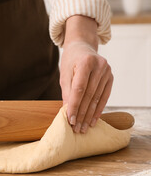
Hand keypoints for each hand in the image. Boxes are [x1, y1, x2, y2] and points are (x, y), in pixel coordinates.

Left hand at [60, 16, 112, 133]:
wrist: (82, 47)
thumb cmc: (70, 61)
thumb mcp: (65, 73)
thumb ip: (67, 91)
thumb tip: (69, 111)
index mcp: (86, 62)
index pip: (80, 88)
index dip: (75, 105)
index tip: (70, 119)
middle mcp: (100, 66)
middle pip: (89, 95)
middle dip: (82, 113)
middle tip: (77, 128)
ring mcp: (107, 71)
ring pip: (97, 98)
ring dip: (90, 115)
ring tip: (83, 127)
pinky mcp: (111, 77)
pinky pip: (104, 96)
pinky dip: (98, 109)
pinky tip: (93, 120)